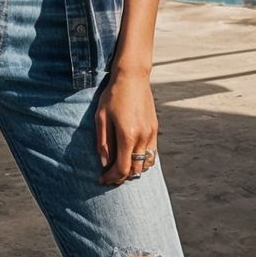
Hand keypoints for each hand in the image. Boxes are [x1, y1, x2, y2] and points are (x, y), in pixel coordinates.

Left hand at [95, 70, 158, 184]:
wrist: (133, 77)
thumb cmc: (113, 95)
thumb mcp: (101, 117)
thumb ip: (102, 142)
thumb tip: (104, 163)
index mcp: (127, 135)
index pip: (122, 168)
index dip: (111, 178)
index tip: (102, 179)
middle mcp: (143, 137)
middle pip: (135, 169)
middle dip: (122, 176)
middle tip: (110, 175)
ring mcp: (151, 133)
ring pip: (147, 163)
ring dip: (134, 169)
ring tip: (121, 166)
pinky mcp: (155, 128)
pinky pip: (152, 153)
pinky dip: (143, 159)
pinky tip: (131, 155)